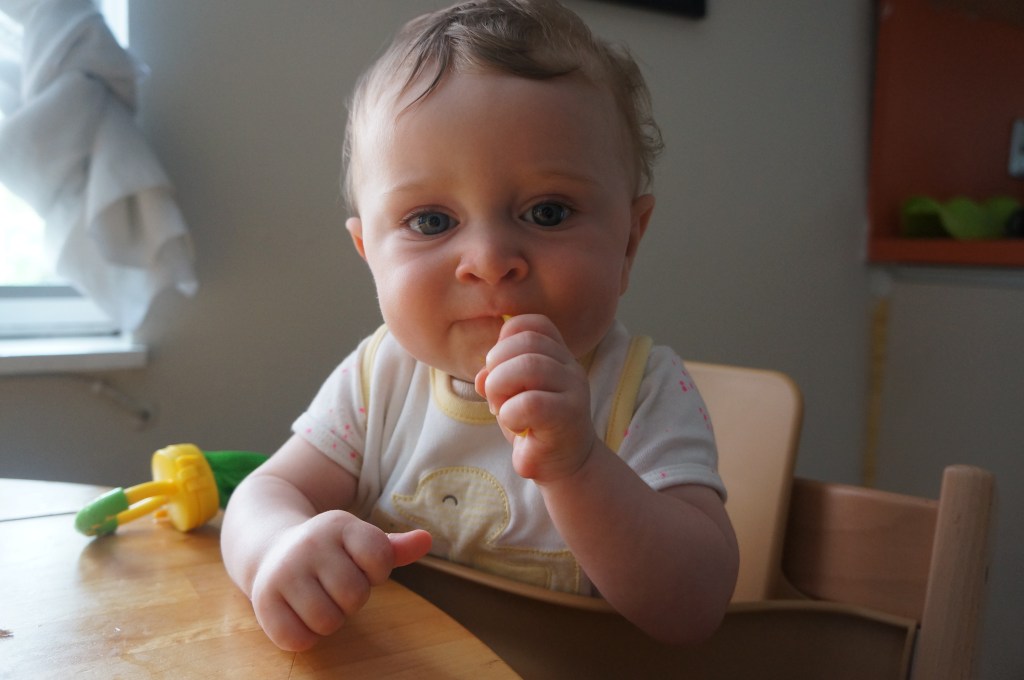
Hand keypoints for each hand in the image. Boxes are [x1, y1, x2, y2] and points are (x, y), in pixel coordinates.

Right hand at [249, 511, 430, 650]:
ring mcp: (283, 572)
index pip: (379, 557)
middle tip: (336, 586)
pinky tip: (299, 613)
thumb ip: (393, 548)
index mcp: (339, 525)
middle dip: (352, 598)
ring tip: (319, 598)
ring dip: (330, 618)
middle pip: (355, 595)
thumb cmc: (329, 551)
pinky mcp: (263, 602)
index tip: (360, 565)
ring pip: (328, 621)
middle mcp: (309, 544)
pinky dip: (305, 635)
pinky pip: (298, 639)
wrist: (269, 547)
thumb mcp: (359, 541)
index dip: (376, 571)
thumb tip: (426, 540)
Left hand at [475, 314, 596, 482]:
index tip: (497, 367)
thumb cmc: (534, 426)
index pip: (533, 324)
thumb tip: (481, 376)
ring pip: (529, 366)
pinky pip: (531, 402)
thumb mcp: (511, 395)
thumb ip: (496, 377)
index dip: (505, 339)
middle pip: (527, 341)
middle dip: (496, 364)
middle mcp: (570, 367)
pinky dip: (510, 413)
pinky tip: (515, 425)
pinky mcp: (568, 416)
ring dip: (500, 387)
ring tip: (500, 409)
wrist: (564, 466)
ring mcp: (573, 390)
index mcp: (557, 356)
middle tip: (494, 394)